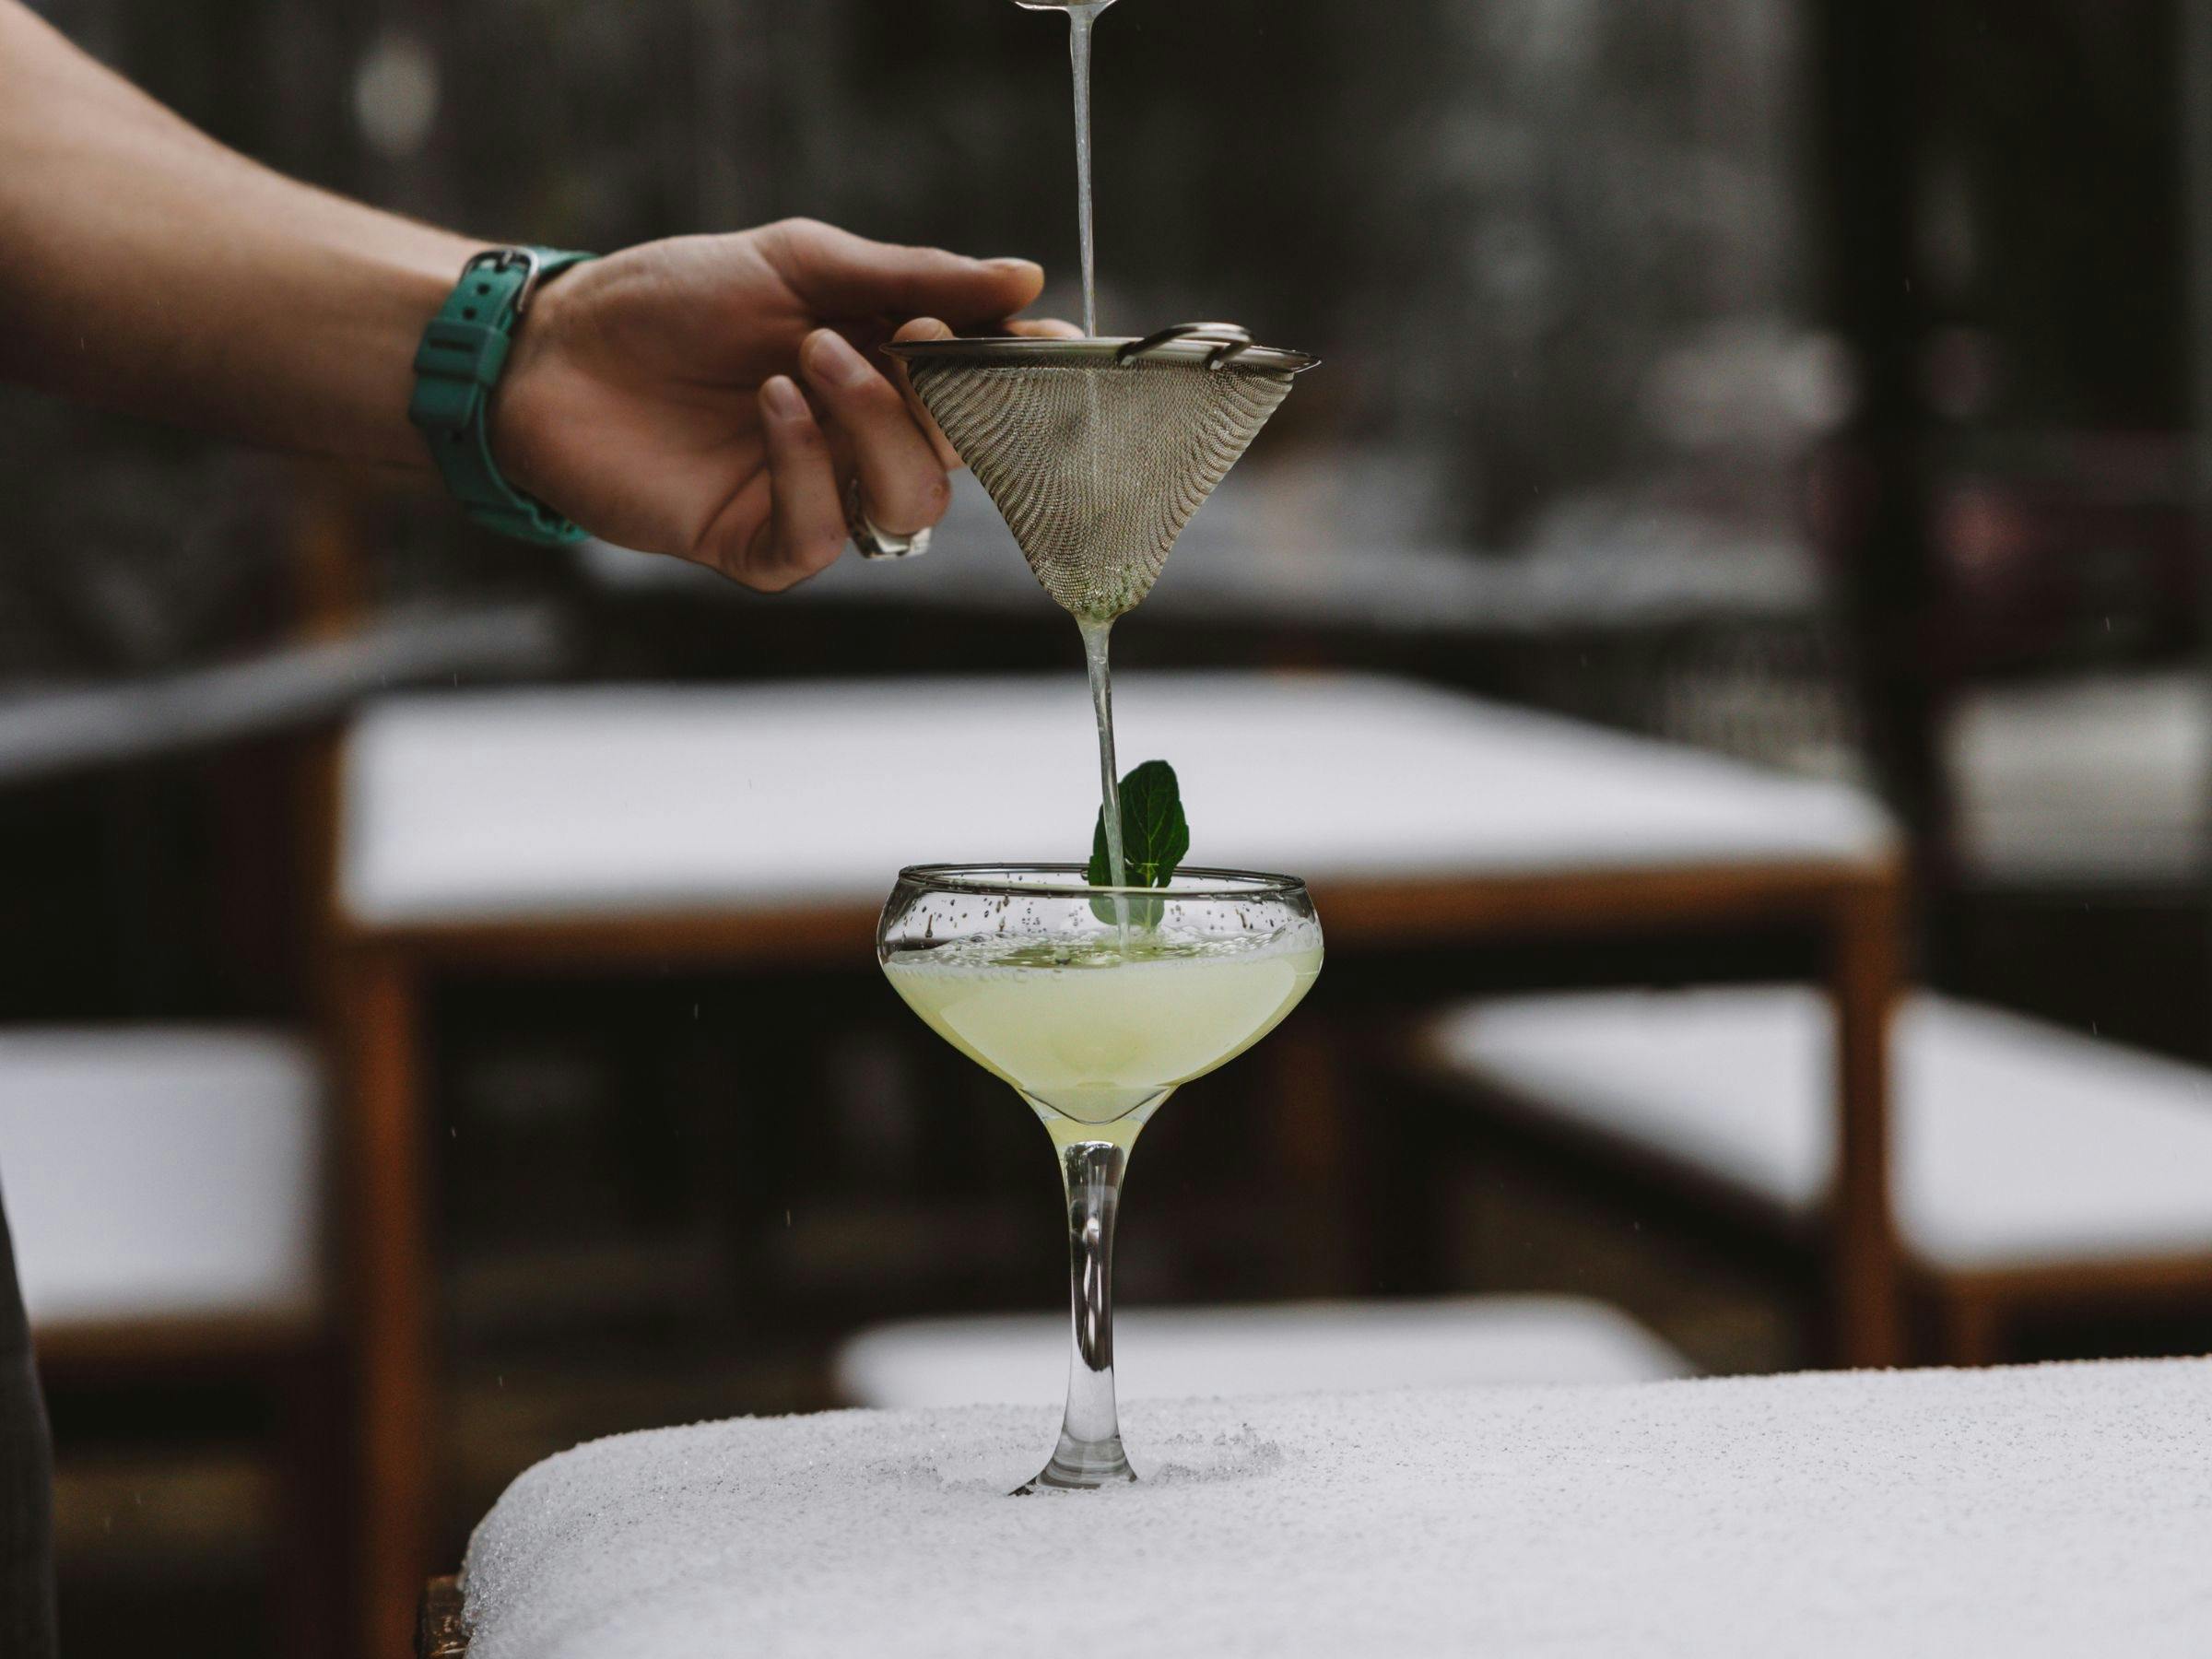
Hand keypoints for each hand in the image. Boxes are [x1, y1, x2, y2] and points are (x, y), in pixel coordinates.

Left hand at [490, 219, 1072, 589]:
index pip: (986, 388)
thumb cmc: (669, 299)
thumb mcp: (798, 263)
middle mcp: (865, 441)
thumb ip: (912, 277)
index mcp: (887, 369)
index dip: (1028, 375)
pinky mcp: (762, 545)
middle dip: (940, 394)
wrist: (553, 350)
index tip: (1054, 345)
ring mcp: (820, 496)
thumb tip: (1024, 279)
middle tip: (899, 334)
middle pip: (963, 452)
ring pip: (912, 505)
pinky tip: (770, 406)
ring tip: (811, 360)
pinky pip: (828, 532)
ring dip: (878, 427)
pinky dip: (810, 465)